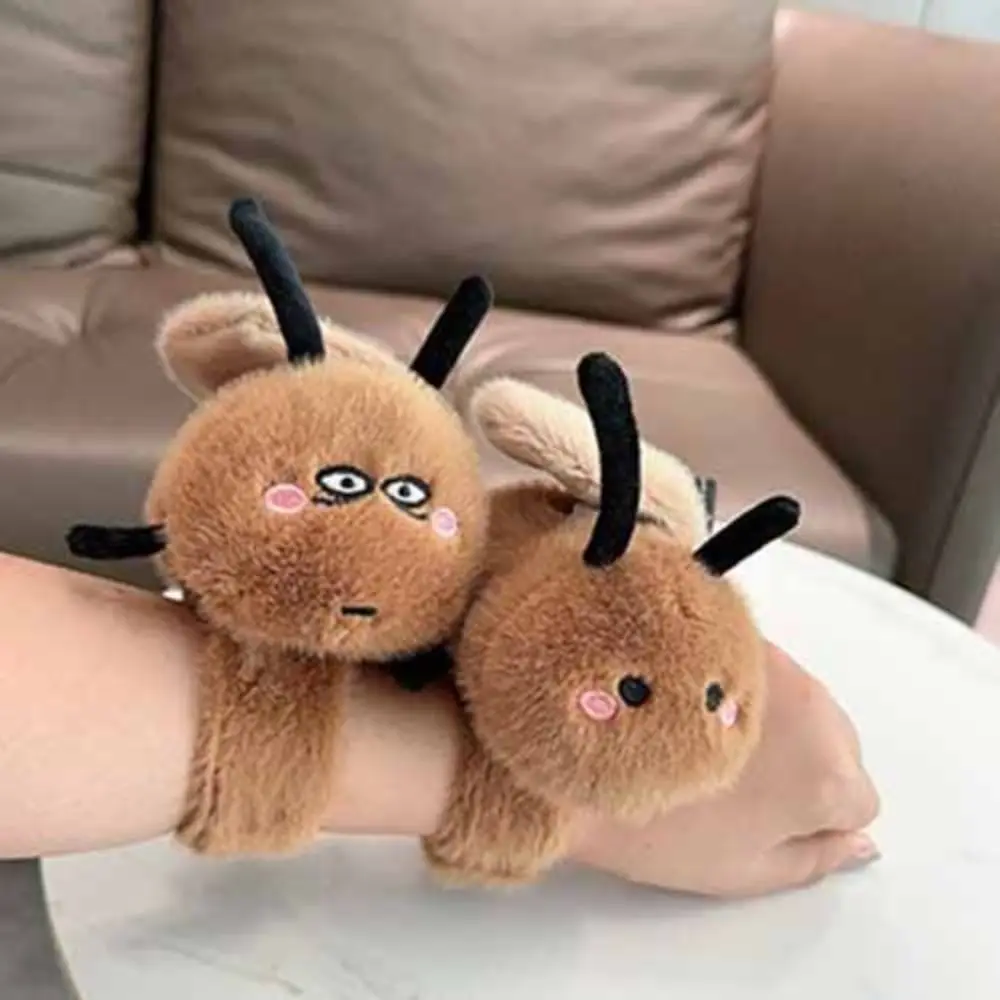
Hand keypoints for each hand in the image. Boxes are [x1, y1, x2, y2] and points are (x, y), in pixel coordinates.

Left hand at [570, 643, 879, 896]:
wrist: (583, 749)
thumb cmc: (651, 815)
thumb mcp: (744, 869)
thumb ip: (816, 859)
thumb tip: (856, 846)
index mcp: (828, 776)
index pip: (859, 802)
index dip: (815, 818)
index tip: (774, 818)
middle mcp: (815, 709)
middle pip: (836, 744)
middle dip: (799, 764)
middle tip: (734, 786)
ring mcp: (773, 664)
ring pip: (799, 702)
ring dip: (769, 722)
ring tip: (701, 748)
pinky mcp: (735, 634)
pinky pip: (758, 669)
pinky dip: (738, 687)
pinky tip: (688, 711)